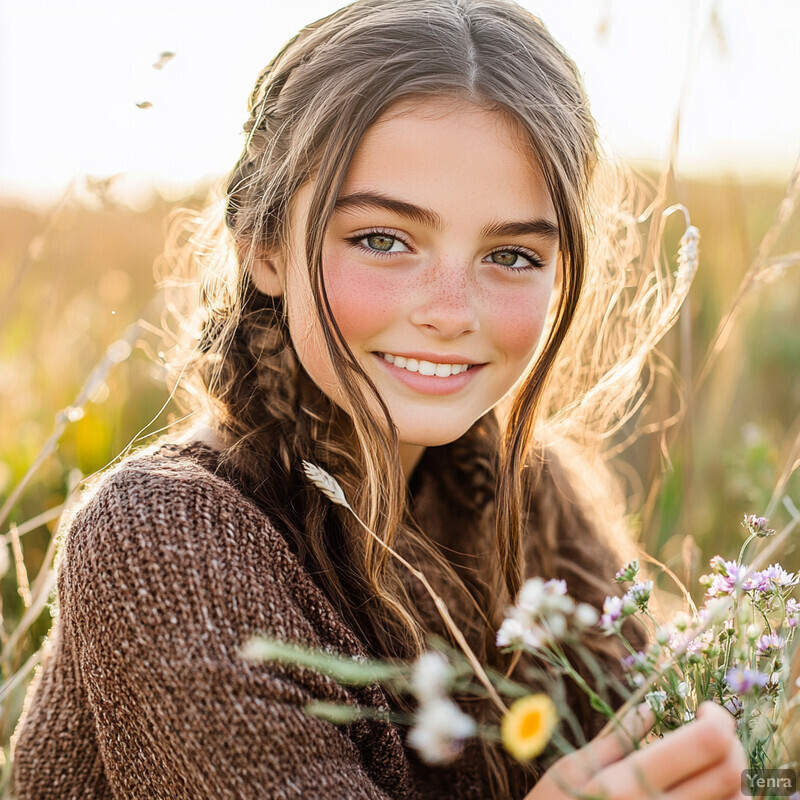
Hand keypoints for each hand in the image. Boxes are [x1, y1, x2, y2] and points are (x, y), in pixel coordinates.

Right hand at [525, 700, 746, 799]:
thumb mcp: (576, 766)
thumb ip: (619, 735)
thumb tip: (654, 703)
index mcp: (629, 782)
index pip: (706, 743)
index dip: (718, 718)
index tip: (703, 708)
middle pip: (729, 773)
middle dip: (731, 742)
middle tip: (711, 729)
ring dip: (733, 778)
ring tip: (707, 763)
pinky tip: (703, 791)